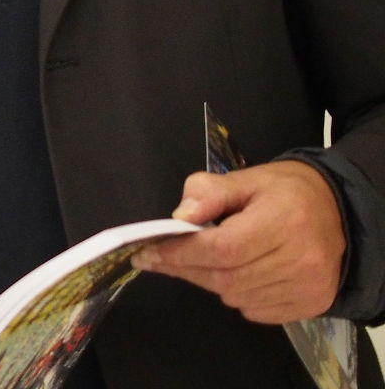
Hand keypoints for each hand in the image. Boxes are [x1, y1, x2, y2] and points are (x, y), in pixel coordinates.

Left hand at [132, 160, 344, 322]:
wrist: (339, 212)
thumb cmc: (285, 192)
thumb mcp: (245, 178)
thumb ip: (209, 192)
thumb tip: (179, 218)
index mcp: (284, 220)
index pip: (223, 248)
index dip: (181, 253)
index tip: (148, 253)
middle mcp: (301, 259)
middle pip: (226, 278)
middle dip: (186, 269)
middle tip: (161, 259)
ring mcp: (309, 286)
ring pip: (237, 297)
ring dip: (210, 281)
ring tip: (204, 260)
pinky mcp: (312, 304)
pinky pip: (256, 310)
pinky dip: (236, 295)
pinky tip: (238, 273)